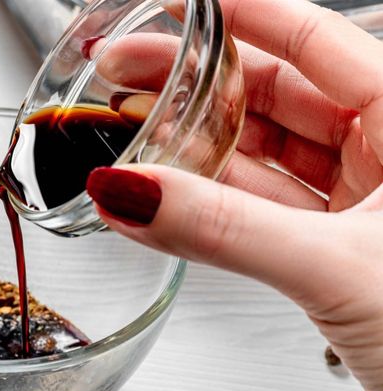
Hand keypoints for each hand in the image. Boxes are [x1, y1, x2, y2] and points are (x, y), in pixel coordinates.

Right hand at [85, 0, 382, 390]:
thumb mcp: (337, 268)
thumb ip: (225, 228)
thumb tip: (131, 192)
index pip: (317, 39)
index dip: (243, 13)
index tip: (180, 4)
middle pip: (275, 93)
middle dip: (194, 79)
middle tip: (127, 68)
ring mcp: (358, 207)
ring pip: (261, 156)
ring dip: (193, 146)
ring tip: (131, 128)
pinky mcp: (331, 252)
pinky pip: (256, 211)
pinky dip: (207, 206)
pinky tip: (161, 199)